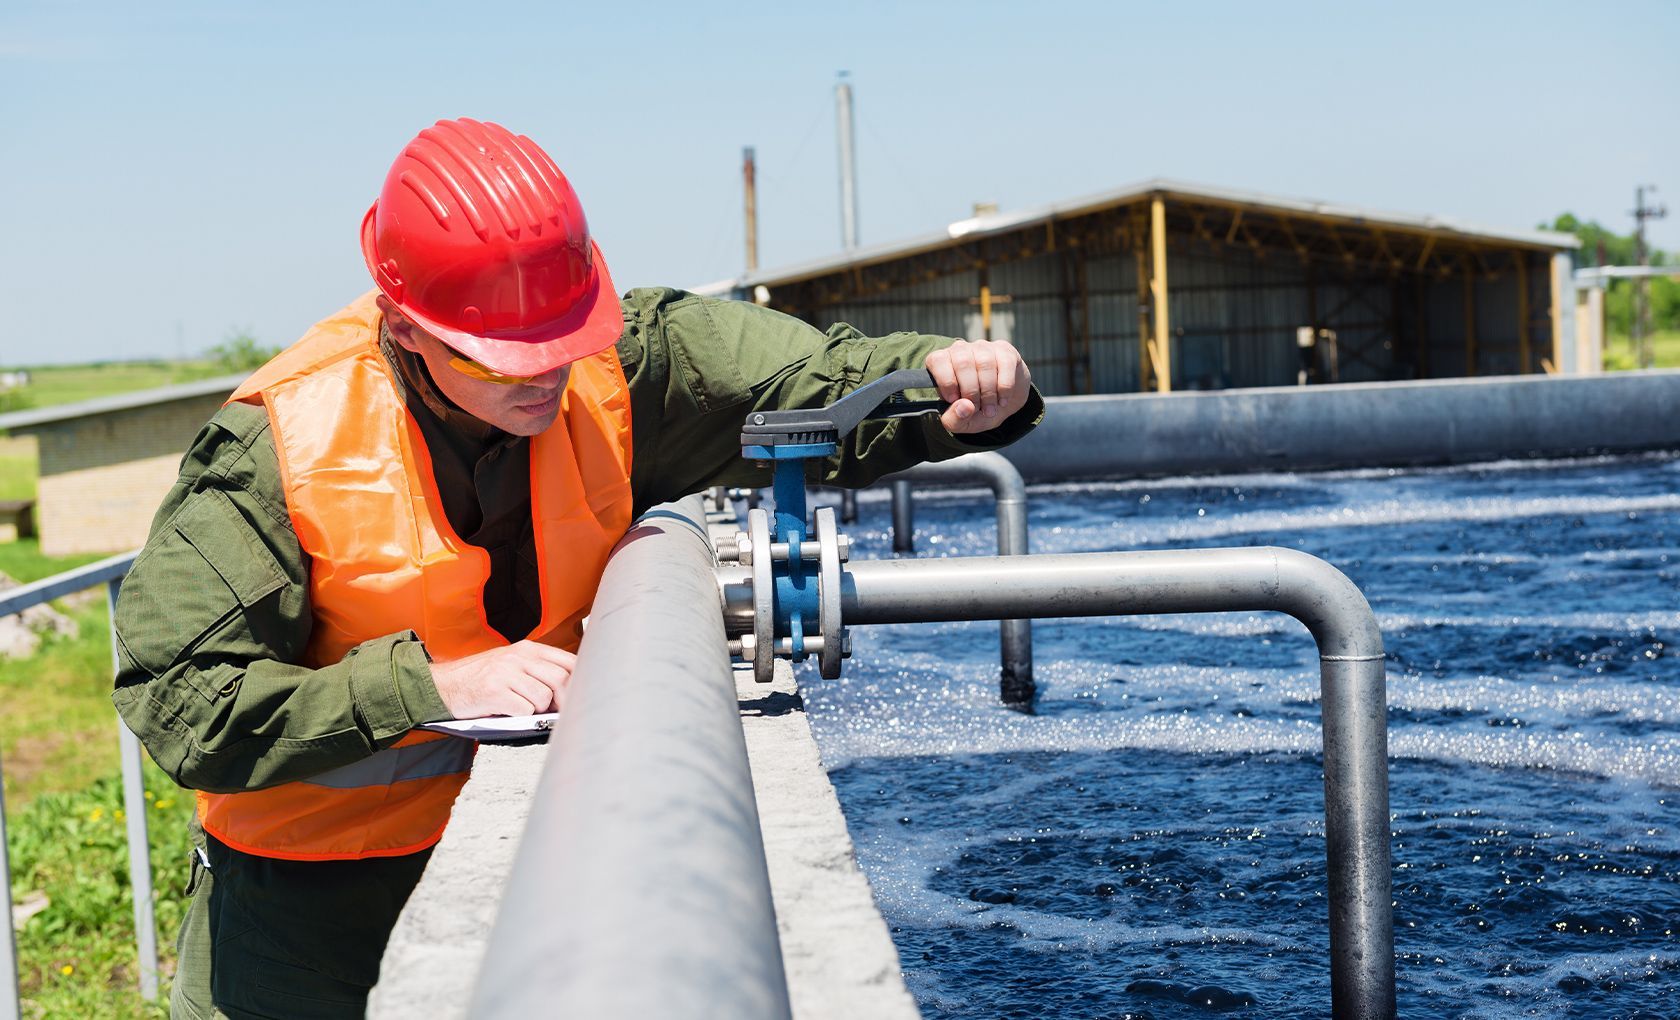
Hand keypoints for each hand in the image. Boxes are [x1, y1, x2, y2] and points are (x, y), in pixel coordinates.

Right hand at [428, 641, 576, 717]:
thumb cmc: (480, 678)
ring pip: (544, 697)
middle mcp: (518, 657)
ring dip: (538, 710)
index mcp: (527, 649)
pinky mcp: (494, 692)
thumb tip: (571, 688)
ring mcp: (506, 673)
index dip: (579, 681)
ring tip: (523, 708)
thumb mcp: (511, 663)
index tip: (577, 696)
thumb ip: (538, 669)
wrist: (443, 685)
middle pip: (561, 679)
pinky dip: (521, 716)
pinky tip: (509, 712)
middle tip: (555, 711)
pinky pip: (525, 709)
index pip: (569, 661)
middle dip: (563, 700)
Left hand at [924, 339, 1031, 434]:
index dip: (946, 382)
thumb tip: (964, 406)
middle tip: (976, 408)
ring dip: (989, 392)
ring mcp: (983, 347)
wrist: (1002, 403)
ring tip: (990, 409)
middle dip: (971, 392)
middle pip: (963, 363)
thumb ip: (954, 419)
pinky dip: (1004, 387)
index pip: (937, 360)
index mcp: (942, 363)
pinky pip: (1005, 364)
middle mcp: (961, 350)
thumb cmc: (976, 409)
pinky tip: (1003, 399)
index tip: (954, 400)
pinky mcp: (1004, 350)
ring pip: (985, 363)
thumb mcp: (961, 422)